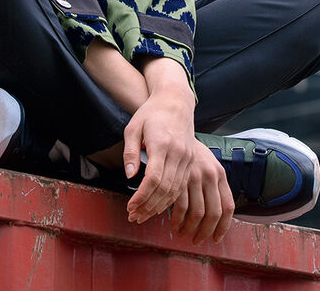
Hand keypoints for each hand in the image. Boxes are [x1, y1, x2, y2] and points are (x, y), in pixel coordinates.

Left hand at [122, 78, 233, 242]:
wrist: (175, 102)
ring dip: (158, 206)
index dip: (142, 196)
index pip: (154, 178)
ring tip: (142, 215)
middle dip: (148, 206)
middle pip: (165, 188)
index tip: (130, 207)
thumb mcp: (133, 127)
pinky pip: (182, 186)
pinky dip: (170, 199)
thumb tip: (129, 176)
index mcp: (162, 143)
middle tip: (134, 216)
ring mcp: (187, 157)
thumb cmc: (151, 113)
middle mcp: (178, 152)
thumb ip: (130, 152)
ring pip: (175, 190)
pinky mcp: (190, 161)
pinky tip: (157, 205)